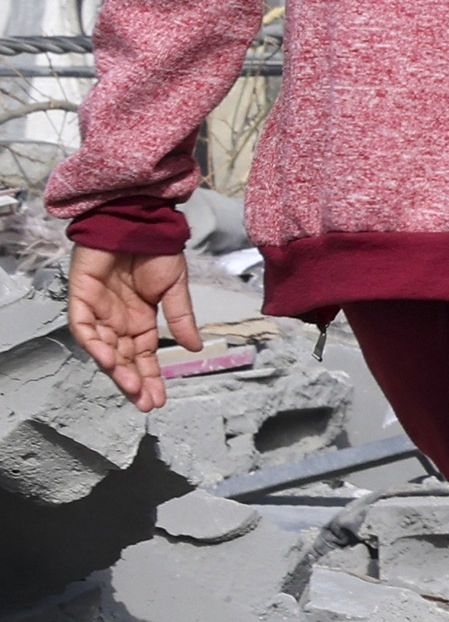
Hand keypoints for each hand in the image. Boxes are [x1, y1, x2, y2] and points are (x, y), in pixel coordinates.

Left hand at [68, 245, 188, 409]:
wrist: (137, 221)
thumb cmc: (155, 248)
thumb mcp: (175, 287)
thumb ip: (181, 318)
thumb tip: (195, 347)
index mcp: (141, 319)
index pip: (144, 356)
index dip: (151, 377)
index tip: (159, 398)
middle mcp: (118, 320)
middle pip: (123, 358)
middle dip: (133, 381)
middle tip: (144, 400)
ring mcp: (98, 311)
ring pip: (103, 348)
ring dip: (116, 368)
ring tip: (130, 385)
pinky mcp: (81, 298)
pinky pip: (84, 327)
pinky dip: (94, 344)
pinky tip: (109, 358)